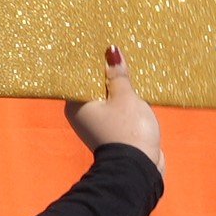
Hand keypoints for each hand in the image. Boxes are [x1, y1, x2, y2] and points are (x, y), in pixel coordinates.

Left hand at [66, 45, 164, 170]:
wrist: (139, 171)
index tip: (103, 45)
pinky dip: (124, 101)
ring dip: (119, 87)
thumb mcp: (125, 97)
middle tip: (118, 52)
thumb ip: (118, 75)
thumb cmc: (128, 132)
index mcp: (76, 104)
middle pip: (94, 85)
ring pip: (107, 98)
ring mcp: (96, 125)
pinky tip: (135, 91)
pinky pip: (116, 110)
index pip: (81, 75)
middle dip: (108, 73)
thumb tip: (111, 53)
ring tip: (129, 68)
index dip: (93, 60)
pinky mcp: (111, 132)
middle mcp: (81, 115)